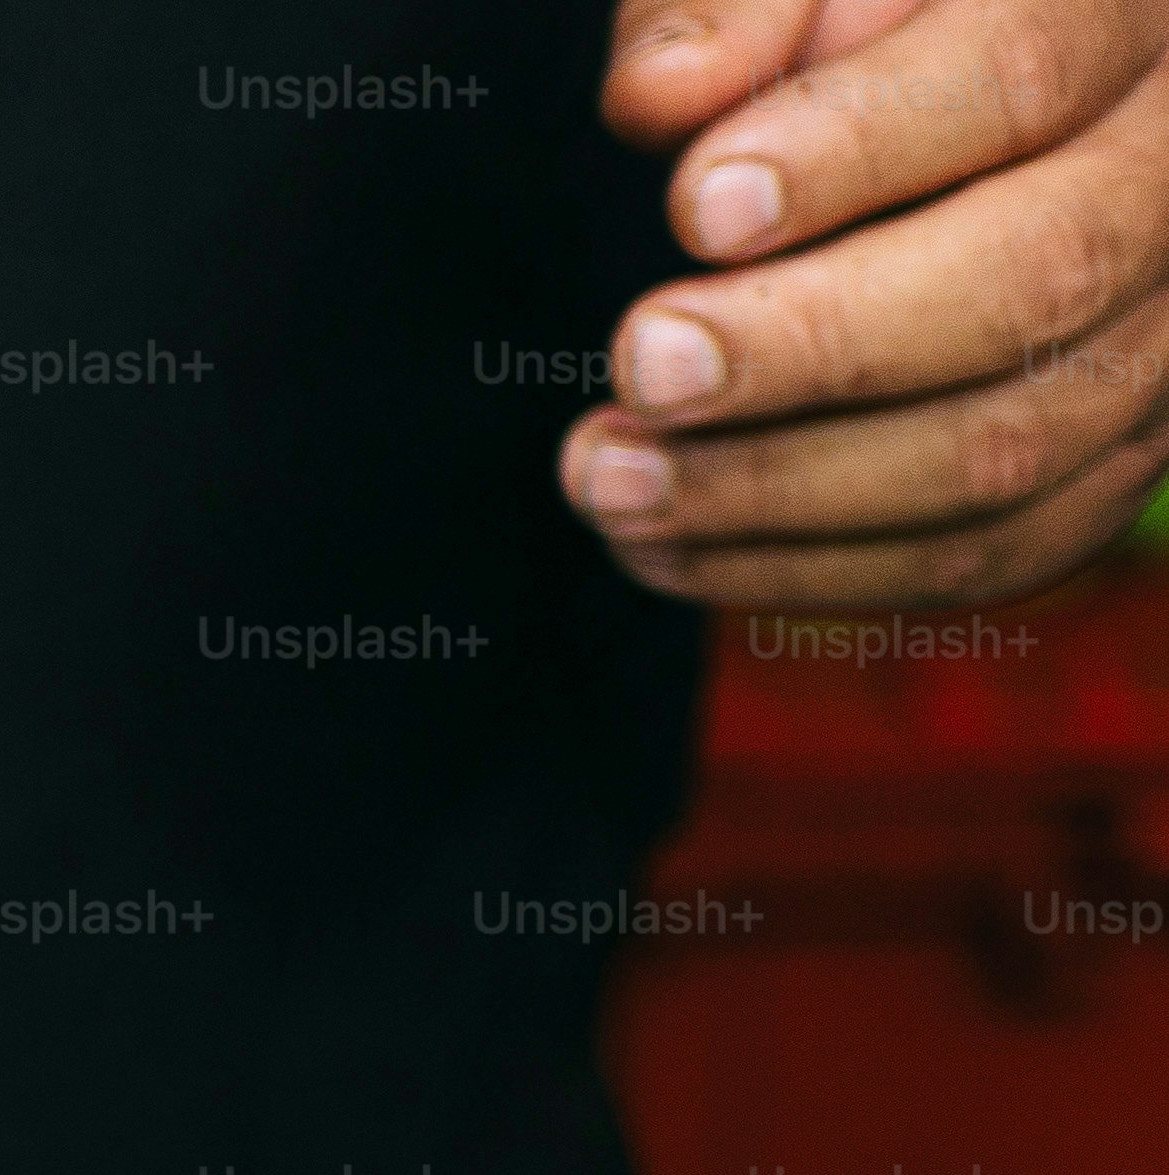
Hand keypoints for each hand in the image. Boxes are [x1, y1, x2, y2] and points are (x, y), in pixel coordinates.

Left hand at [570, 0, 1168, 602]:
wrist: (938, 134)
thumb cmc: (852, 36)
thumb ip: (737, 5)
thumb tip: (663, 94)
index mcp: (1117, 16)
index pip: (1014, 73)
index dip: (855, 148)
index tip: (694, 208)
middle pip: (1041, 273)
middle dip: (818, 344)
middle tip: (642, 366)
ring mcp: (1165, 329)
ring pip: (1018, 443)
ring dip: (783, 490)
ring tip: (606, 478)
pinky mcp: (1117, 455)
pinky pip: (996, 550)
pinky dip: (819, 573)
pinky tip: (664, 547)